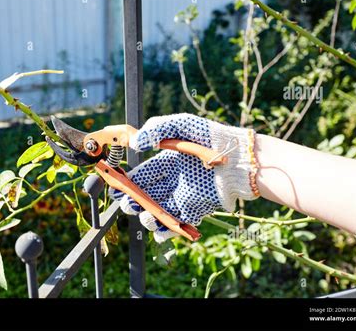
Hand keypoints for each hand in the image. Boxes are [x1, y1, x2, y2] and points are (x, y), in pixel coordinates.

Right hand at [110, 113, 259, 242]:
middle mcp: (173, 181)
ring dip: (147, 217)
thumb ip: (157, 128)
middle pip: (146, 196)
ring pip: (157, 212)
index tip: (115, 186)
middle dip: (133, 201)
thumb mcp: (182, 125)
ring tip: (146, 214)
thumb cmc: (212, 138)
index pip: (142, 175)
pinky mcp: (195, 210)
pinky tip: (161, 227)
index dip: (127, 181)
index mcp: (168, 162)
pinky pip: (176, 224)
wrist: (240, 159)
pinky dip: (166, 230)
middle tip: (128, 202)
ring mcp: (183, 197)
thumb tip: (134, 143)